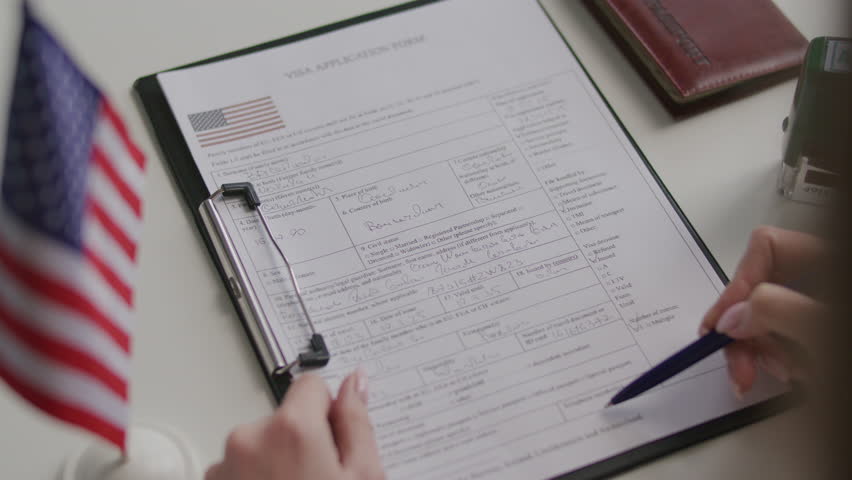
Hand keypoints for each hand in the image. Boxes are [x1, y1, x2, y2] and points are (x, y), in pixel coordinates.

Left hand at [205, 369, 384, 479]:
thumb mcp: (363, 475)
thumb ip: (357, 423)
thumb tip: (355, 383)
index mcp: (290, 429)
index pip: (311, 385)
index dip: (329, 414)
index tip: (335, 441)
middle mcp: (248, 440)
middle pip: (284, 416)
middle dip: (302, 441)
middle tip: (320, 478)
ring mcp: (224, 466)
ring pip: (261, 443)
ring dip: (276, 462)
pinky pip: (238, 467)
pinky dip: (254, 479)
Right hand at [700, 226, 828, 397]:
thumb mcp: (826, 326)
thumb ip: (778, 314)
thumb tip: (733, 316)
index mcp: (826, 256)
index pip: (766, 247)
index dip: (739, 284)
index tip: (723, 324)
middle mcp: (821, 275)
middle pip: (763, 287)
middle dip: (750, 330)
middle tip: (743, 366)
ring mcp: (820, 302)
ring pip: (772, 317)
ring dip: (766, 350)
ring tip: (785, 373)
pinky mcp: (821, 331)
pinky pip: (789, 336)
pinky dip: (785, 357)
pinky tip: (798, 372)